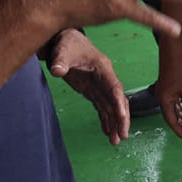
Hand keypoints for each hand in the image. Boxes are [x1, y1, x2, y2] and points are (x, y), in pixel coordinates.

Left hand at [44, 29, 130, 144]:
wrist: (64, 40)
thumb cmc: (67, 43)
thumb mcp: (63, 51)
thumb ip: (61, 61)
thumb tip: (57, 70)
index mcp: (103, 68)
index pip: (115, 87)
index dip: (119, 103)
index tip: (123, 117)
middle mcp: (105, 78)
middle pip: (118, 100)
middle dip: (122, 118)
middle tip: (123, 135)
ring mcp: (100, 85)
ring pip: (112, 106)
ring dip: (115, 123)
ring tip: (116, 141)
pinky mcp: (92, 90)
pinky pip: (102, 107)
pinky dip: (106, 120)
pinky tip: (108, 133)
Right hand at [156, 45, 181, 142]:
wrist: (173, 52)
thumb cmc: (178, 69)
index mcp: (164, 101)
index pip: (172, 122)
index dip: (181, 131)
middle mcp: (162, 99)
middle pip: (173, 117)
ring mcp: (165, 93)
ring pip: (175, 110)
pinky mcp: (168, 88)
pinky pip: (175, 103)